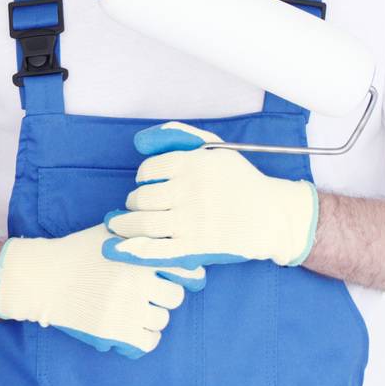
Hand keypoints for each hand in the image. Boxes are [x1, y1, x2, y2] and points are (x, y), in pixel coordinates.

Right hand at [0, 225, 204, 358]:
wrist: (44, 278)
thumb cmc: (77, 252)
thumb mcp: (108, 232)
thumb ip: (138, 230)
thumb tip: (167, 225)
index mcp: (138, 256)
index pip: (185, 269)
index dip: (186, 274)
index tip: (180, 278)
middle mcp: (136, 281)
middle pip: (175, 297)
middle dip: (164, 295)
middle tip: (149, 293)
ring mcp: (126, 308)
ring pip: (161, 320)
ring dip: (152, 316)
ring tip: (136, 309)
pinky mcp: (114, 331)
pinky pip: (148, 342)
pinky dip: (144, 337)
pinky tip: (134, 328)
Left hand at [103, 122, 318, 268]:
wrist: (272, 216)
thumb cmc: (239, 180)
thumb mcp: (214, 148)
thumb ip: (177, 135)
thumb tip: (139, 142)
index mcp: (194, 164)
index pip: (148, 171)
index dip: (143, 178)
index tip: (148, 184)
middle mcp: (190, 191)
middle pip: (141, 197)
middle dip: (133, 202)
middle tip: (137, 206)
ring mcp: (192, 221)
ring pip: (143, 222)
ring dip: (124, 224)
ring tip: (119, 224)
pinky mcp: (195, 248)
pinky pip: (155, 250)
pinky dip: (129, 250)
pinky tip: (112, 248)